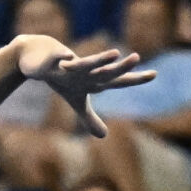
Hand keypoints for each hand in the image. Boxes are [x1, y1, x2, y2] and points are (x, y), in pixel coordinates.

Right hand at [14, 37, 152, 138]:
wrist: (37, 57)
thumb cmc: (62, 77)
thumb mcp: (75, 100)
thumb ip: (90, 118)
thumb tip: (104, 136)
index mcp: (93, 80)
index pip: (118, 81)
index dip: (135, 79)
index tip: (154, 74)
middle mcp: (86, 71)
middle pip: (106, 72)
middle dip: (121, 68)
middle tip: (137, 58)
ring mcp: (69, 65)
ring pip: (87, 63)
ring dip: (100, 59)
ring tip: (115, 54)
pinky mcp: (52, 61)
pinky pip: (58, 60)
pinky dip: (63, 59)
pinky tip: (68, 57)